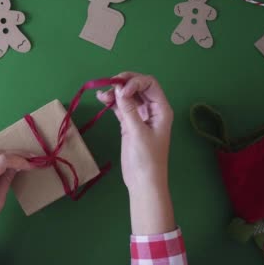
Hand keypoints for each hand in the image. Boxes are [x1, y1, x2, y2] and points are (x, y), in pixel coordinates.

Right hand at [96, 72, 175, 234]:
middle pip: (138, 86)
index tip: (120, 91)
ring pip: (128, 96)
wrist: (143, 182)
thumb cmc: (146, 159)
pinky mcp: (129, 124)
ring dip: (116, 92)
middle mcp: (152, 109)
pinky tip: (102, 99)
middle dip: (124, 83)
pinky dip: (112, 102)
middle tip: (109, 86)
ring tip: (102, 95)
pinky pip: (121, 107)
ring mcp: (140, 116)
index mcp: (161, 109)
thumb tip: (119, 89)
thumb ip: (128, 109)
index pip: (149, 84)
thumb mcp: (137, 132)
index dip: (134, 82)